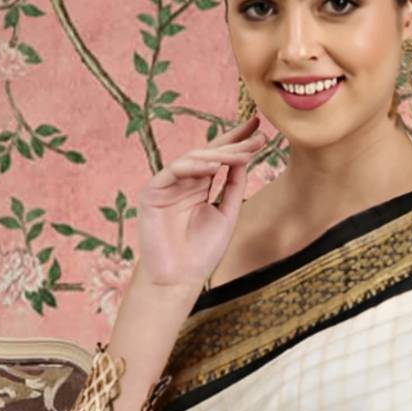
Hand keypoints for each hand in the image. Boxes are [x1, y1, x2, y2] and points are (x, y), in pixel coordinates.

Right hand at [135, 114, 267, 289]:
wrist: (178, 280)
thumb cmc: (202, 252)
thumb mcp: (226, 214)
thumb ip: (233, 186)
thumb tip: (244, 158)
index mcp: (199, 187)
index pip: (219, 159)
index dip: (237, 142)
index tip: (260, 130)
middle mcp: (182, 182)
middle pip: (208, 155)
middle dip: (233, 144)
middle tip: (257, 136)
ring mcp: (166, 186)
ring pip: (193, 160)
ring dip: (218, 155)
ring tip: (242, 153)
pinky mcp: (151, 193)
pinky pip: (173, 171)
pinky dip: (194, 167)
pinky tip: (215, 166)